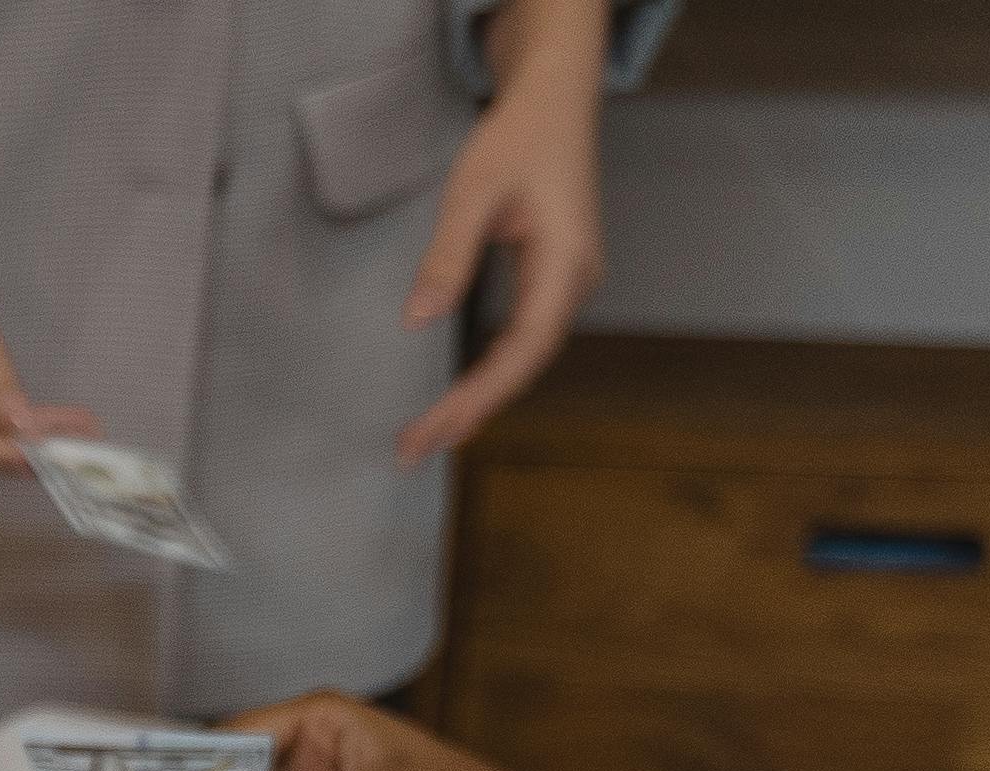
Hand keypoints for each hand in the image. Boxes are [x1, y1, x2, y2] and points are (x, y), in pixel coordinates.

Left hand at [393, 0, 609, 463]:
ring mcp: (568, 281)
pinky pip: (523, 338)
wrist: (554, 102)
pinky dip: (491, 371)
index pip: (521, 351)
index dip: (477, 398)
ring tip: (430, 436)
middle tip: (413, 450)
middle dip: (472, 411)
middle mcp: (576, 281)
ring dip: (481, 398)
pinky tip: (459, 396)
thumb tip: (418, 320)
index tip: (431, 431)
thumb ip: (447, 258)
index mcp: (566, 263)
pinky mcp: (553, 278)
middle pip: (524, 365)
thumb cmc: (517, 137)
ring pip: (526, 356)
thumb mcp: (473, 192)